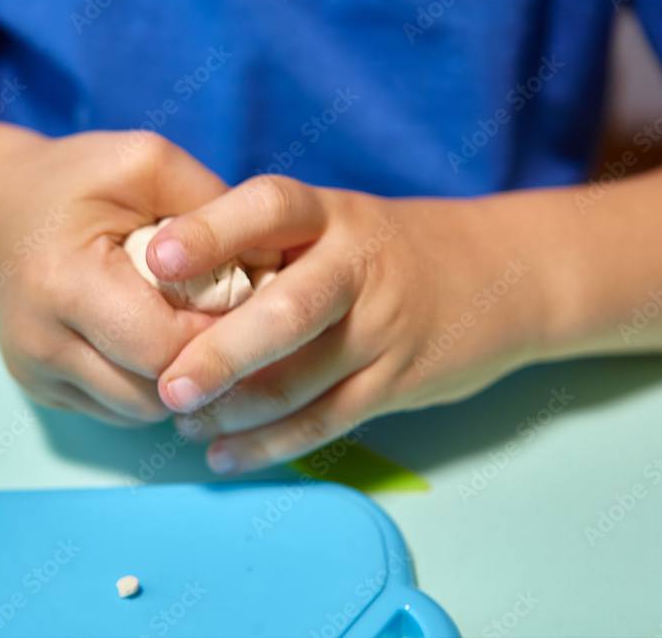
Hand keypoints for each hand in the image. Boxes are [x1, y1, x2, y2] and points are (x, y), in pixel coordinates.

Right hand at [0, 131, 226, 425]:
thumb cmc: (73, 181)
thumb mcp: (146, 163)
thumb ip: (208, 204)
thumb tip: (270, 264)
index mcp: (63, 281)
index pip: (164, 346)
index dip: (216, 332)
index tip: (243, 300)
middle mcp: (39, 342)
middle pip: (155, 392)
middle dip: (203, 362)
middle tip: (228, 320)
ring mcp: (35, 374)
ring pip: (139, 411)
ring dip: (177, 379)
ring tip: (191, 327)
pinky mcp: (40, 390)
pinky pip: (117, 409)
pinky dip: (148, 384)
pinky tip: (156, 339)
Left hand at [147, 175, 550, 470]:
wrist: (504, 274)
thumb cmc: (387, 249)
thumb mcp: (337, 221)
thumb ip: (268, 246)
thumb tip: (162, 283)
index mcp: (333, 215)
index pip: (270, 207)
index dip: (213, 230)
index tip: (157, 259)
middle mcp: (359, 267)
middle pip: (288, 312)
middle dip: (221, 354)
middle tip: (167, 386)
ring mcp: (384, 328)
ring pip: (303, 380)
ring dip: (236, 410)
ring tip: (185, 423)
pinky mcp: (398, 382)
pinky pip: (327, 421)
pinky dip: (272, 445)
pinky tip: (227, 456)